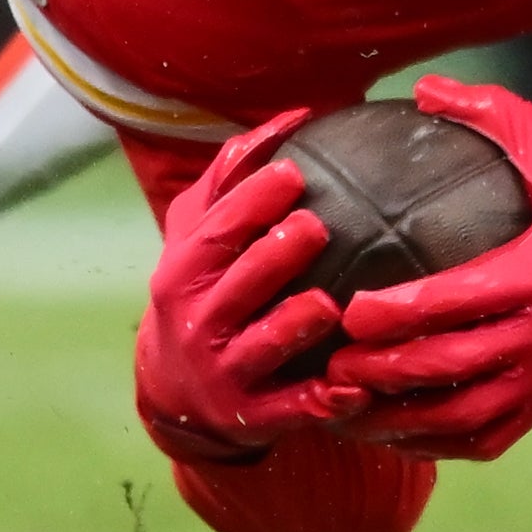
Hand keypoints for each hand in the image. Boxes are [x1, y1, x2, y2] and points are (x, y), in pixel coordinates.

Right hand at [133, 111, 361, 463]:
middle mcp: (199, 320)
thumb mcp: (197, 238)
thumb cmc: (201, 292)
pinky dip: (322, 402)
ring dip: (295, 325)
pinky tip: (356, 391)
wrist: (175, 392)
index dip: (253, 202)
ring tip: (327, 305)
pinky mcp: (251, 414)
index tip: (295, 173)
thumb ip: (232, 179)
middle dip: (274, 255)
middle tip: (316, 227)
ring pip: (264, 346)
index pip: (218, 231)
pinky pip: (291, 407)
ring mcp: (224, 370)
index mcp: (185, 270)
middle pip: (240, 284)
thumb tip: (289, 118)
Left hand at [326, 78, 531, 462]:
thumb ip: (489, 113)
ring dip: (400, 418)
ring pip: (462, 416)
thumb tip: (422, 89)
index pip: (452, 301)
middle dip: (381, 370)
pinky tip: (395, 430)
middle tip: (330, 363)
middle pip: (447, 366)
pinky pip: (487, 439)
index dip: (395, 314)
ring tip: (348, 405)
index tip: (349, 311)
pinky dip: (437, 442)